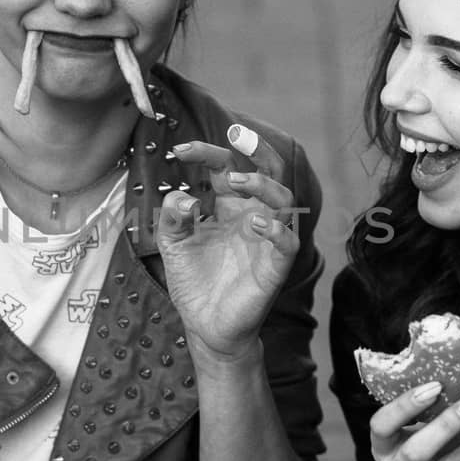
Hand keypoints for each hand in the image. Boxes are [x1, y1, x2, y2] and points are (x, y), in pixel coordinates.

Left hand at [155, 126, 298, 360]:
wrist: (205, 326)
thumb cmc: (194, 282)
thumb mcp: (172, 244)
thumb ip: (171, 216)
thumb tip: (182, 194)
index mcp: (228, 205)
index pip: (225, 166)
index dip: (206, 152)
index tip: (179, 149)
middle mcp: (252, 215)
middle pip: (268, 170)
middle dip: (257, 148)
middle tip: (237, 134)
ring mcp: (266, 239)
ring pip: (283, 199)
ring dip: (262, 184)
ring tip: (235, 181)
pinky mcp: (274, 266)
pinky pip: (287, 242)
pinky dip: (276, 229)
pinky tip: (254, 222)